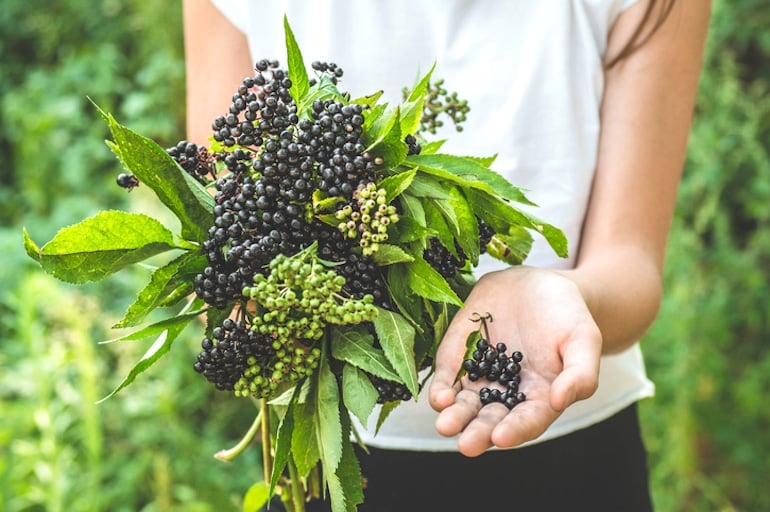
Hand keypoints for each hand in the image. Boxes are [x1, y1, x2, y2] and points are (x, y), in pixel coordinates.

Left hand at [428, 266, 601, 456]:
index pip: (526, 422)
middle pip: (489, 421)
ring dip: (454, 417)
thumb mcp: (583, 339)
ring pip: (464, 406)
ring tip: (446, 424)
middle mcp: (506, 394)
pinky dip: (441, 389)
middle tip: (466, 444)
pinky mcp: (458, 357)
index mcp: (539, 398)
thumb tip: (560, 401)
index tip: (501, 437)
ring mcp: (479, 377)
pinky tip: (439, 397)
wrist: (537, 285)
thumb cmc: (567, 315)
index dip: (515, 431)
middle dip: (477, 433)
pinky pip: (447, 378)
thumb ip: (580, 374)